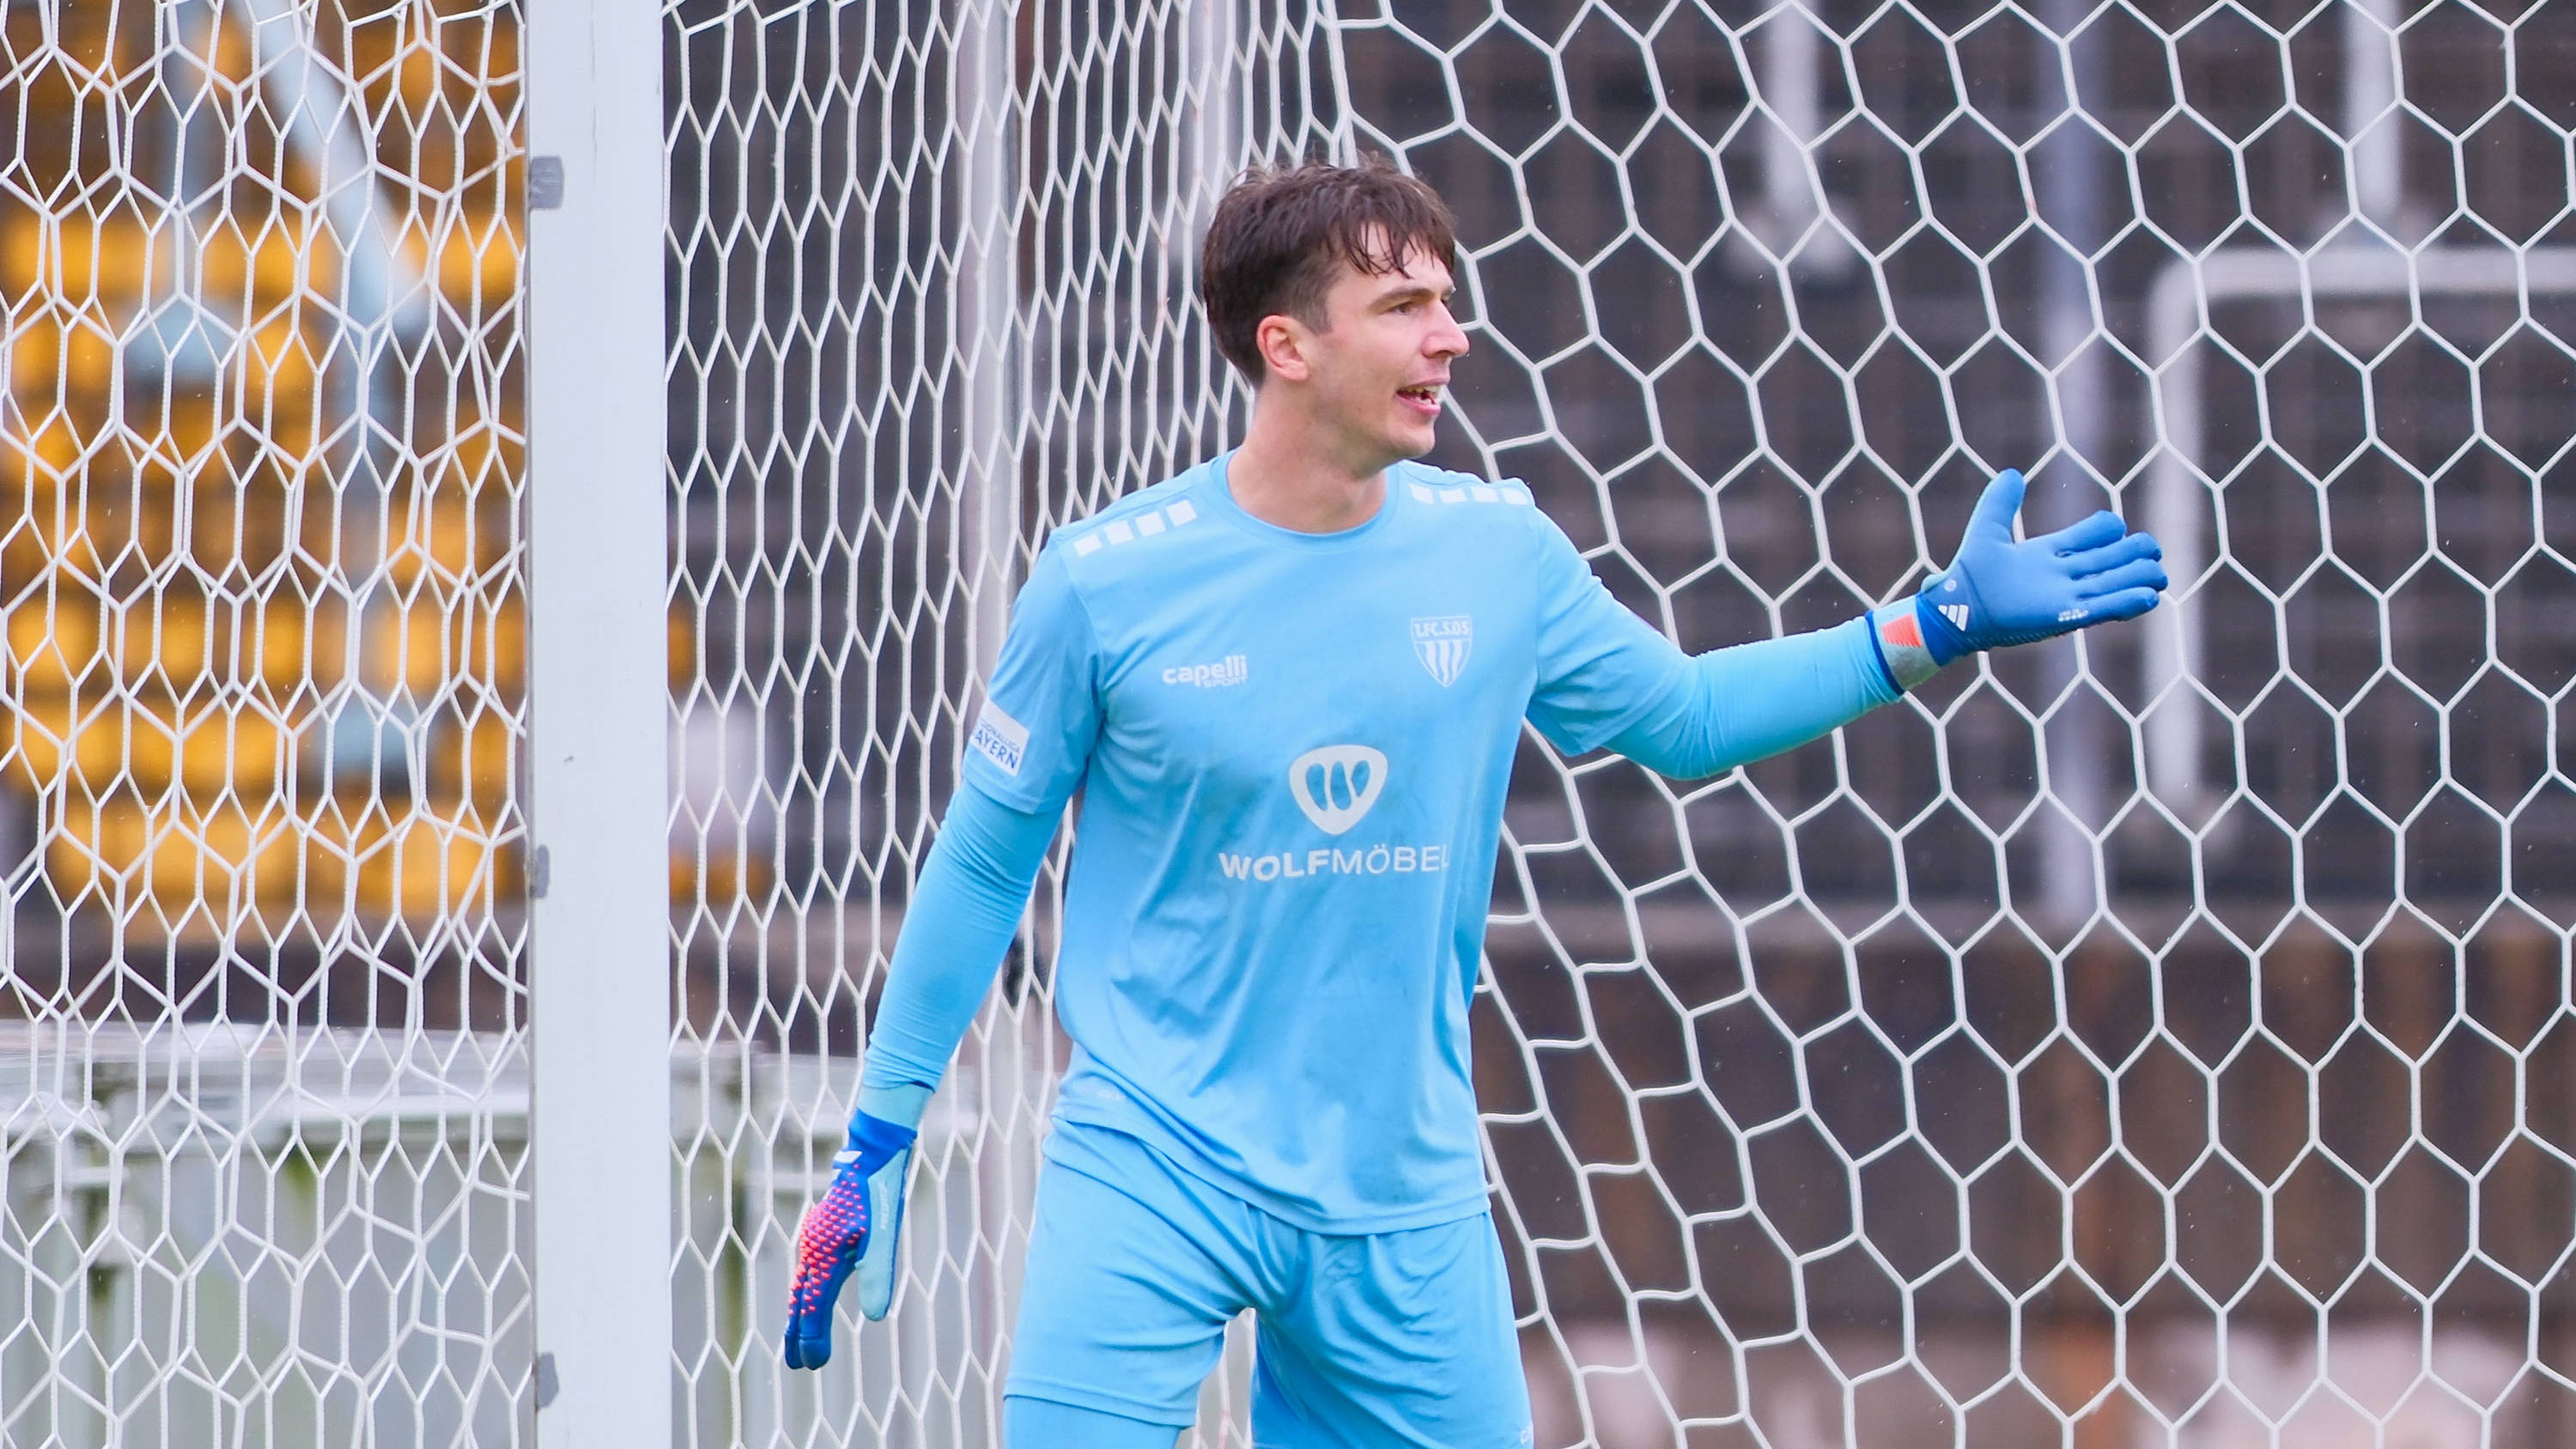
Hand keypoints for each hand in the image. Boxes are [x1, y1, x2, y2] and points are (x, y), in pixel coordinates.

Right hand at [782, 1110, 916, 1369]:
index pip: (812, 1309)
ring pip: (802, 1285)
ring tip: (799, 1336)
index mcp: (824, 1258)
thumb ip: (877, 1277)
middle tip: (796, 1364)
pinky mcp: (822, 1231)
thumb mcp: (884, 1238)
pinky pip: (808, 1270)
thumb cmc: (879, 1196)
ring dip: (800, 1313)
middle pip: (800, 1301)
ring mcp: (814, 1239)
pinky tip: (813, 1292)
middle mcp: (812, 1251)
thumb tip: (876, 1318)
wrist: (871, 1154)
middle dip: (798, 1333)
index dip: (812, 1338)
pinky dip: (806, 1291)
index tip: (811, 1365)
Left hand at [1914, 470, 2165, 663]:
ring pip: (2113, 584)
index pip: (2091, 537)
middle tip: (2153, 551)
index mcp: (2050, 553)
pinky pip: (2103, 609)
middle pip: (2111, 561)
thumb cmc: (1968, 575)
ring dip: (2138, 579)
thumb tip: (2011, 474)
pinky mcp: (2065, 615)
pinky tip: (2150, 598)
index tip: (2114, 527)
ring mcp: (2067, 596)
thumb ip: (1999, 503)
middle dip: (2135, 555)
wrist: (1957, 608)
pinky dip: (2126, 602)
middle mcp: (2063, 575)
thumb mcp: (1986, 531)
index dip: (2107, 530)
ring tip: (2159, 575)